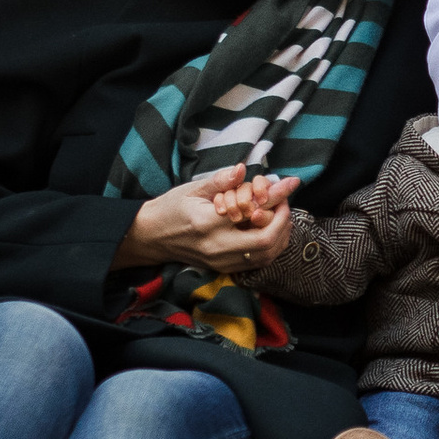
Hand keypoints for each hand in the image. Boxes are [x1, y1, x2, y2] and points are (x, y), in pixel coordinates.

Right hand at [113, 163, 299, 273]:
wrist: (150, 237)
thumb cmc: (171, 208)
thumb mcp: (192, 188)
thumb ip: (220, 181)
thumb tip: (242, 169)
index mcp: (208, 223)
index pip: (253, 214)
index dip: (276, 199)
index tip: (288, 185)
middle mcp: (217, 247)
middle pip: (266, 242)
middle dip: (283, 221)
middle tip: (284, 203)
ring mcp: (220, 262)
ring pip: (265, 256)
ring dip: (280, 236)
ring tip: (282, 216)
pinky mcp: (222, 269)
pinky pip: (256, 264)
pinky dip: (271, 248)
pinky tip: (272, 232)